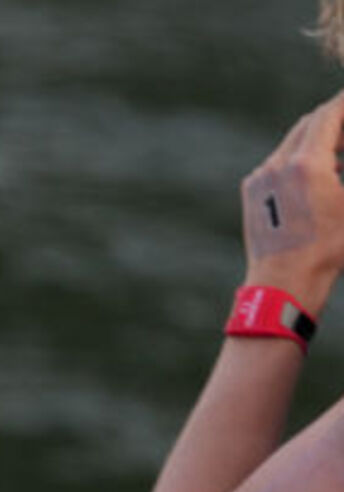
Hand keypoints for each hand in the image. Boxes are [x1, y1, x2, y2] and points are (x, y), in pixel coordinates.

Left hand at [240, 90, 343, 311]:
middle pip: (309, 123)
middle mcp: (277, 165)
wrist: (284, 282)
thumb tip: (340, 164)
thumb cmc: (330, 248)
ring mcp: (260, 178)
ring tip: (341, 155)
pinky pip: (277, 163)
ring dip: (317, 140)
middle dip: (335, 120)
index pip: (329, 114)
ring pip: (292, 142)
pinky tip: (318, 175)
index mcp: (306, 164)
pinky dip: (299, 159)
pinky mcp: (251, 192)